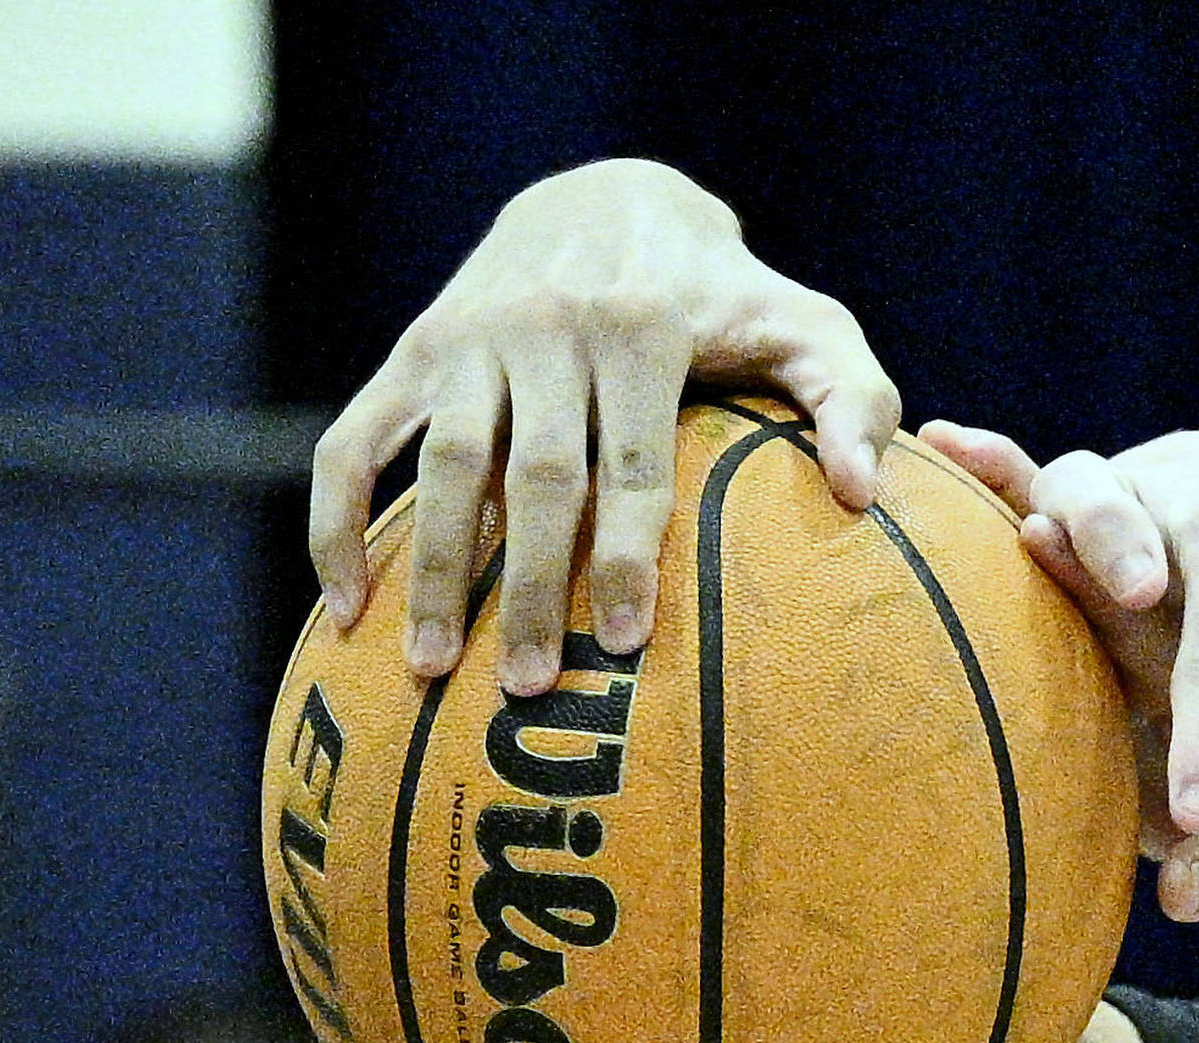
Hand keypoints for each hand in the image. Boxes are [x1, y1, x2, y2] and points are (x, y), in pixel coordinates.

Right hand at [313, 160, 897, 694]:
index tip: (628, 644)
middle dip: (527, 588)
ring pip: (438, 468)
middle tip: (527, 689)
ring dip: (429, 571)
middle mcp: (542, 328)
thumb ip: (853, 400)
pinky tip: (344, 608)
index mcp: (638, 330)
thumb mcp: (807, 326)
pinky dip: (337, 520)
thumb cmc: (727, 296)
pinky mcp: (413, 349)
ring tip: (430, 670)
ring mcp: (466, 339)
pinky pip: (354, 439)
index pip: (631, 463)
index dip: (630, 555)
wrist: (611, 196)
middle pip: (531, 480)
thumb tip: (861, 492)